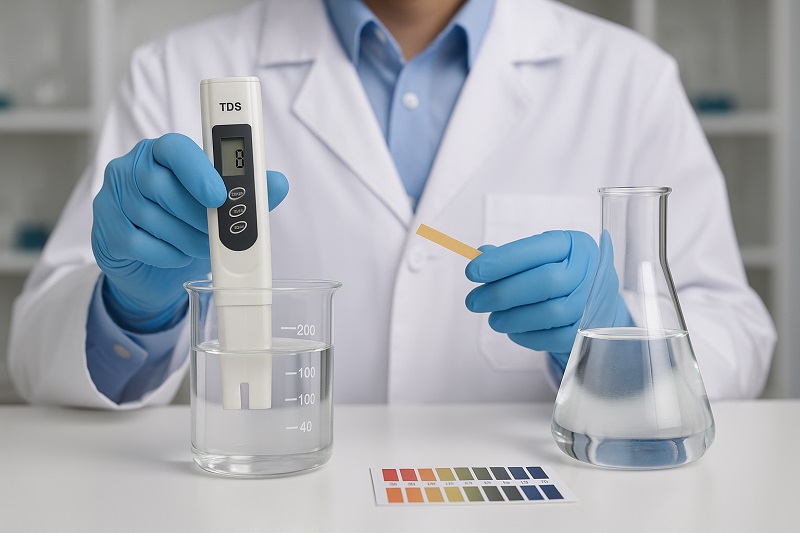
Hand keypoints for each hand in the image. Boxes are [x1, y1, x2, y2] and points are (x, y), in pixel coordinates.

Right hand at [91, 133, 288, 331]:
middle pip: (162, 186)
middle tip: (219, 232)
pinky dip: (167, 253)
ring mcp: (113, 197)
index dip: (198, 170)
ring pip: (153, 216)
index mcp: (162, 152)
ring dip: (186, 237)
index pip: (174, 148)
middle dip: (198, 215)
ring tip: (201, 244)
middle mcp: (131, 167)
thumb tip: (278, 184)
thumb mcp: (218, 206)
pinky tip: (177, 254)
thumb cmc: (186, 222)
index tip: (220, 194)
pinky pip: (140, 242)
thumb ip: (248, 193)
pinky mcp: (106, 229)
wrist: (151, 263)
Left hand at [465, 230, 622, 370]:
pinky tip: (513, 330)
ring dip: (512, 318)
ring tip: (494, 319)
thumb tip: (480, 256)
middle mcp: (589, 272)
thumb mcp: (540, 258)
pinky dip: (526, 336)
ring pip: (548, 313)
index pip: (536, 249)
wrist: (593, 307)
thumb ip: (512, 257)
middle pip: (545, 281)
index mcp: (575, 245)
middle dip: (502, 293)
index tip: (472, 271)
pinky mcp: (586, 332)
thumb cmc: (559, 277)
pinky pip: (552, 338)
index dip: (502, 261)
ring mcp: (591, 304)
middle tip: (474, 302)